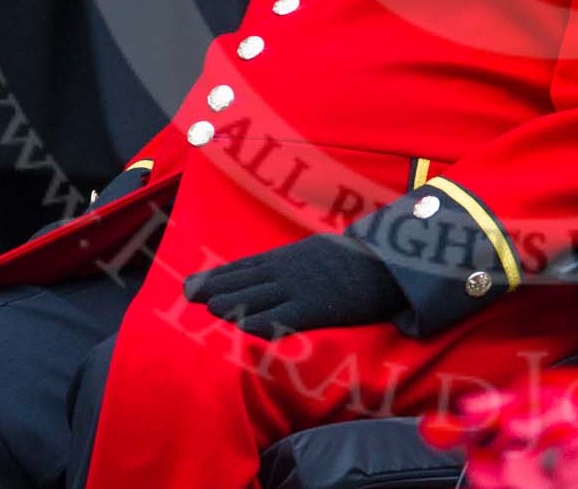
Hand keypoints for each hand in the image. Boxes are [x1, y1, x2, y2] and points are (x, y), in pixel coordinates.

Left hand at [184, 233, 402, 337]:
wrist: (389, 261)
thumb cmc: (359, 259)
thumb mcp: (323, 252)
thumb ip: (300, 262)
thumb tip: (281, 270)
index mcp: (292, 256)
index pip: (248, 266)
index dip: (221, 275)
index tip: (197, 281)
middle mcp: (289, 269)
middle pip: (245, 278)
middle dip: (216, 285)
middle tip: (188, 291)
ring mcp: (300, 287)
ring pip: (256, 295)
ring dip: (230, 300)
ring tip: (208, 306)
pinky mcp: (315, 307)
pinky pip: (282, 315)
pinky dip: (260, 320)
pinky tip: (243, 325)